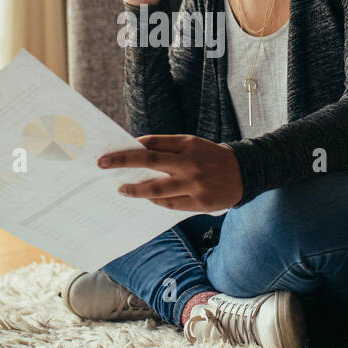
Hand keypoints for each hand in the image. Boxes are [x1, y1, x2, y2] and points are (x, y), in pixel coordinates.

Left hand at [98, 134, 242, 211]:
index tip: (110, 152)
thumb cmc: (210, 157)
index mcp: (187, 144)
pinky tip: (146, 198)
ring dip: (135, 189)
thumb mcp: (192, 144)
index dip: (129, 147)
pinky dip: (155, 201)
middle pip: (149, 160)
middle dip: (123, 161)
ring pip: (156, 188)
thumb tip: (136, 151)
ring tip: (121, 188)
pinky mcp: (199, 202)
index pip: (151, 143)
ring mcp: (194, 184)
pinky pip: (170, 204)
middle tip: (102, 163)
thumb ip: (167, 147)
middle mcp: (189, 162)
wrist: (245, 172)